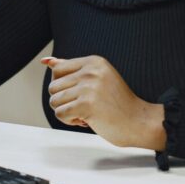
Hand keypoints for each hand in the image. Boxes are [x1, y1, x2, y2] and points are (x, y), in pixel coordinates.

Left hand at [42, 55, 165, 149]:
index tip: (79, 94)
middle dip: (63, 101)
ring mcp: (89, 87)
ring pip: (54, 101)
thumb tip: (45, 61)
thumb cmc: (118, 104)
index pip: (57, 69)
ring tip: (85, 114)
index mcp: (94, 61)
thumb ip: (72, 69)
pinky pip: (60, 114)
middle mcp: (91, 71)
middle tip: (83, 107)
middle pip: (53, 86)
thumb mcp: (97, 79)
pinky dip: (69, 121)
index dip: (62, 86)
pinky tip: (86, 121)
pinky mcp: (86, 105)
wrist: (139, 122)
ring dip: (66, 112)